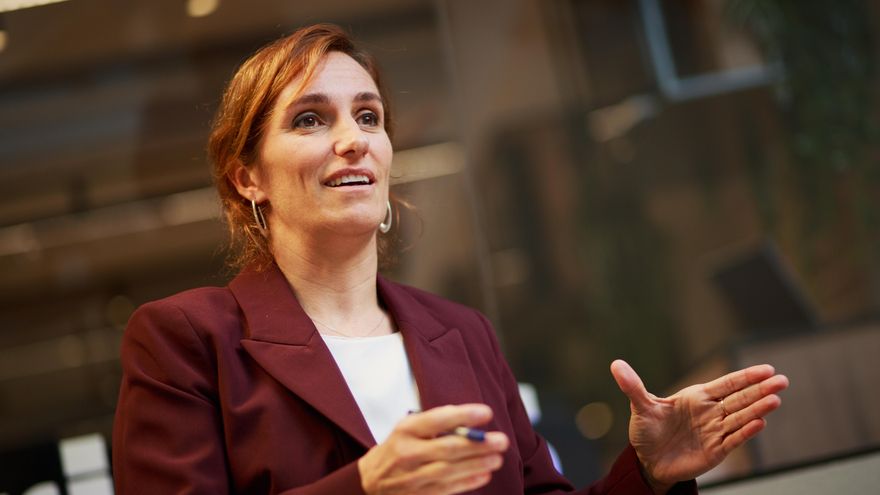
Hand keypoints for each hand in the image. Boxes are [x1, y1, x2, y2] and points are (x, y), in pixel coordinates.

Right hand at [357, 404, 509, 494]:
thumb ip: (434, 422)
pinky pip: (447, 489)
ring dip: (477, 464)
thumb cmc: (397, 448)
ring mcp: (412, 477)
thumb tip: (467, 419)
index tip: (486, 413)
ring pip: (449, 471)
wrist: (370, 481)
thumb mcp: (408, 428)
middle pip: (447, 449)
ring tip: (497, 458)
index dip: (463, 416)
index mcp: (405, 431)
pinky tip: (485, 475)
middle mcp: (407, 453)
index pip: (436, 420)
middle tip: (501, 440)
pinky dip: (468, 482)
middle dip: (478, 445)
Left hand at [610, 360, 788, 493]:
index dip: (746, 377)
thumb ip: (633, 386)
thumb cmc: (647, 431)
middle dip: (760, 390)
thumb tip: (615, 364)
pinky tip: (760, 424)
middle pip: (740, 399)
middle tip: (782, 380)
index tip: (767, 369)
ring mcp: (715, 431)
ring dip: (758, 409)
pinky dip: (746, 432)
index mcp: (697, 397)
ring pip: (740, 418)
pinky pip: (733, 440)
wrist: (648, 461)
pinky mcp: (715, 451)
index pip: (726, 384)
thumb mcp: (640, 407)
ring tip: (776, 400)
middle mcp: (710, 412)